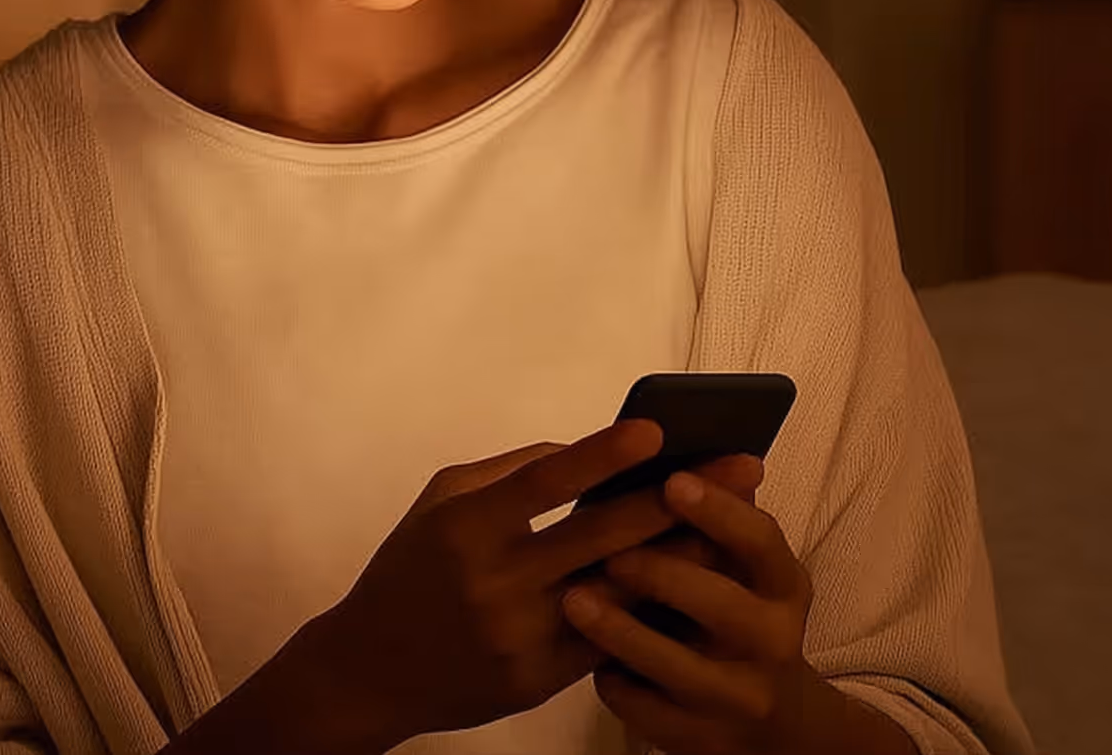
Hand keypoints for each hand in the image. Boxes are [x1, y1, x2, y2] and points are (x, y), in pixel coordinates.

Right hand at [303, 418, 711, 745]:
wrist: (369, 670)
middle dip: (677, 499)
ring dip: (682, 556)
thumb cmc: (409, 569)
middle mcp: (496, 583)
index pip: (544, 482)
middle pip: (600, 536)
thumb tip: (583, 450)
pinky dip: (652, 607)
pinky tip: (695, 580)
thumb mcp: (439, 502)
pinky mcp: (536, 681)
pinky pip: (607, 638)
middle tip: (741, 467)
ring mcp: (520, 638)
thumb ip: (508, 472)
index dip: (602, 455)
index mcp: (467, 527)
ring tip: (737, 524)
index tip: (658, 430)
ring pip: (617, 592)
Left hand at [560, 468, 825, 754]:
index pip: (761, 541)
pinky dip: (614, 683)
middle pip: (721, 606)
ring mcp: (738, 697)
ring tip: (572, 600)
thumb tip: (680, 447)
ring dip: (622, 632)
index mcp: (783, 584)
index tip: (671, 480)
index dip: (719, 511)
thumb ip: (716, 516)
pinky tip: (584, 658)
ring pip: (676, 667)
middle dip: (662, 576)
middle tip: (608, 553)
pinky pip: (647, 711)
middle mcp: (773, 640)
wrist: (767, 720)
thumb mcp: (743, 568)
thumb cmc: (736, 613)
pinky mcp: (700, 739)